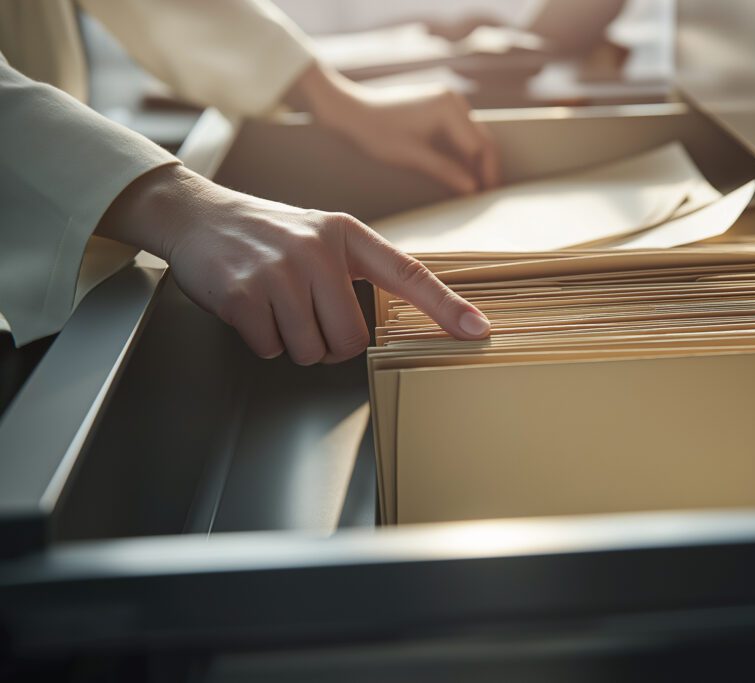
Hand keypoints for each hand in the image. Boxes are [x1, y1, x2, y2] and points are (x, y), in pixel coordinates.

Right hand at [96, 164, 490, 363]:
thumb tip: (400, 313)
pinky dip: (262, 340)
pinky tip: (250, 309)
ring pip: (312, 351)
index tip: (478, 330)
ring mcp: (280, 271)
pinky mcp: (244, 294)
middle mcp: (318, 251)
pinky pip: (272, 349)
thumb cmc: (268, 234)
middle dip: (329, 342)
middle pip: (351, 339)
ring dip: (294, 343)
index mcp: (347, 235)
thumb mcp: (321, 236)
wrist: (197, 215)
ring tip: (276, 306)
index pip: (409, 274)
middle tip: (305, 315)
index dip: (446, 307)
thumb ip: (358, 269)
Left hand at [292, 63, 499, 194]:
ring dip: (477, 161)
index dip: (487, 173)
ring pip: (473, 136)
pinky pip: (460, 131)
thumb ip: (445, 171)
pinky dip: (464, 152)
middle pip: (482, 139)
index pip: (480, 146)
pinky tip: (463, 171)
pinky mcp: (439, 106)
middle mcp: (453, 100)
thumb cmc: (376, 132)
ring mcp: (447, 100)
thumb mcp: (412, 156)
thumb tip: (473, 189)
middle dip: (487, 167)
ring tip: (478, 187)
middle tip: (489, 195)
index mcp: (448, 108)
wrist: (350, 110)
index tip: (487, 196)